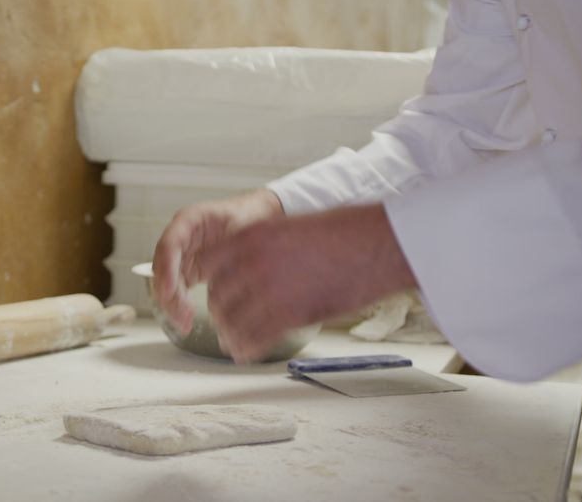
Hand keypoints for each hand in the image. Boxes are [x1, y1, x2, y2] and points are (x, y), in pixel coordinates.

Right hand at [152, 189, 283, 334]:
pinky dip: (179, 307)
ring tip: (184, 323)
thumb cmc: (249, 219)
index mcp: (189, 220)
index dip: (167, 268)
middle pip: (163, 267)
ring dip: (172, 304)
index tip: (170, 290)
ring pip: (167, 282)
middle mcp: (180, 238)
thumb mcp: (243, 224)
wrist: (255, 221)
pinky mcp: (188, 272)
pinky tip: (186, 321)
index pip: (170, 244)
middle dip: (168, 293)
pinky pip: (177, 291)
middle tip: (182, 314)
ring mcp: (182, 256)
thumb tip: (230, 264)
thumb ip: (235, 241)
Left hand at [198, 204, 417, 362]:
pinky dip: (246, 349)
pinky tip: (245, 353)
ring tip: (232, 341)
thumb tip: (246, 269)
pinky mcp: (288, 316)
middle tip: (224, 320)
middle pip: (217, 295)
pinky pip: (254, 339)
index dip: (209, 280)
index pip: (207, 262)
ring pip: (231, 321)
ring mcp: (269, 290)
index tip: (212, 289)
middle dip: (219, 311)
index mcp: (250, 235)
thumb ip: (261, 248)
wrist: (374, 245)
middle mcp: (252, 262)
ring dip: (230, 334)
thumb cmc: (341, 234)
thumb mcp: (288, 227)